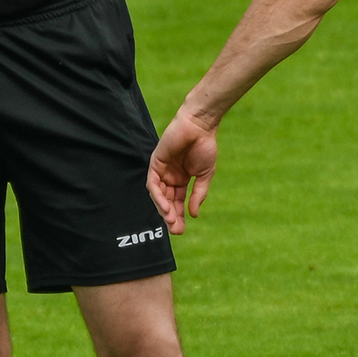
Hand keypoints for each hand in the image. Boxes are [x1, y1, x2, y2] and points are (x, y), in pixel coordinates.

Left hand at [147, 108, 218, 234]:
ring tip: (171, 221)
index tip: (181, 230)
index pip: (177, 202)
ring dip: (163, 209)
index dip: (178, 216)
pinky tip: (165, 207)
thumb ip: (198, 194)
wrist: (200, 126)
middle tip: (176, 230)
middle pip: (166, 201)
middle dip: (170, 216)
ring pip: (158, 195)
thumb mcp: (204, 175)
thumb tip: (194, 214)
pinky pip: (152, 183)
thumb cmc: (205, 147)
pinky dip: (158, 196)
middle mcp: (169, 176)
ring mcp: (161, 170)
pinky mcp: (155, 163)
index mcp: (181, 179)